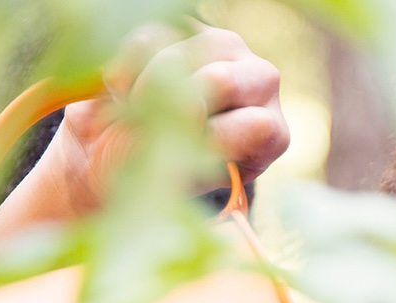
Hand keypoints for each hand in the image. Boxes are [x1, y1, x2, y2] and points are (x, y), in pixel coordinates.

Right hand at [0, 25, 288, 240]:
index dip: (211, 139)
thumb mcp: (177, 183)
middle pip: (220, 81)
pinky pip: (147, 39)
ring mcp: (229, 48)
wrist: (124, 144)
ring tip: (134, 114)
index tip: (178, 153)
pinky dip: (124, 71)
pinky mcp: (187, 26)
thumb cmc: (161, 173)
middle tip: (146, 129)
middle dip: (171, 109)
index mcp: (271, 133)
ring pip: (178, 57)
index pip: (257, 125)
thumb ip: (187, 161)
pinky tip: (125, 93)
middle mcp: (262, 83)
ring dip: (142, 92)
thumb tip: (189, 112)